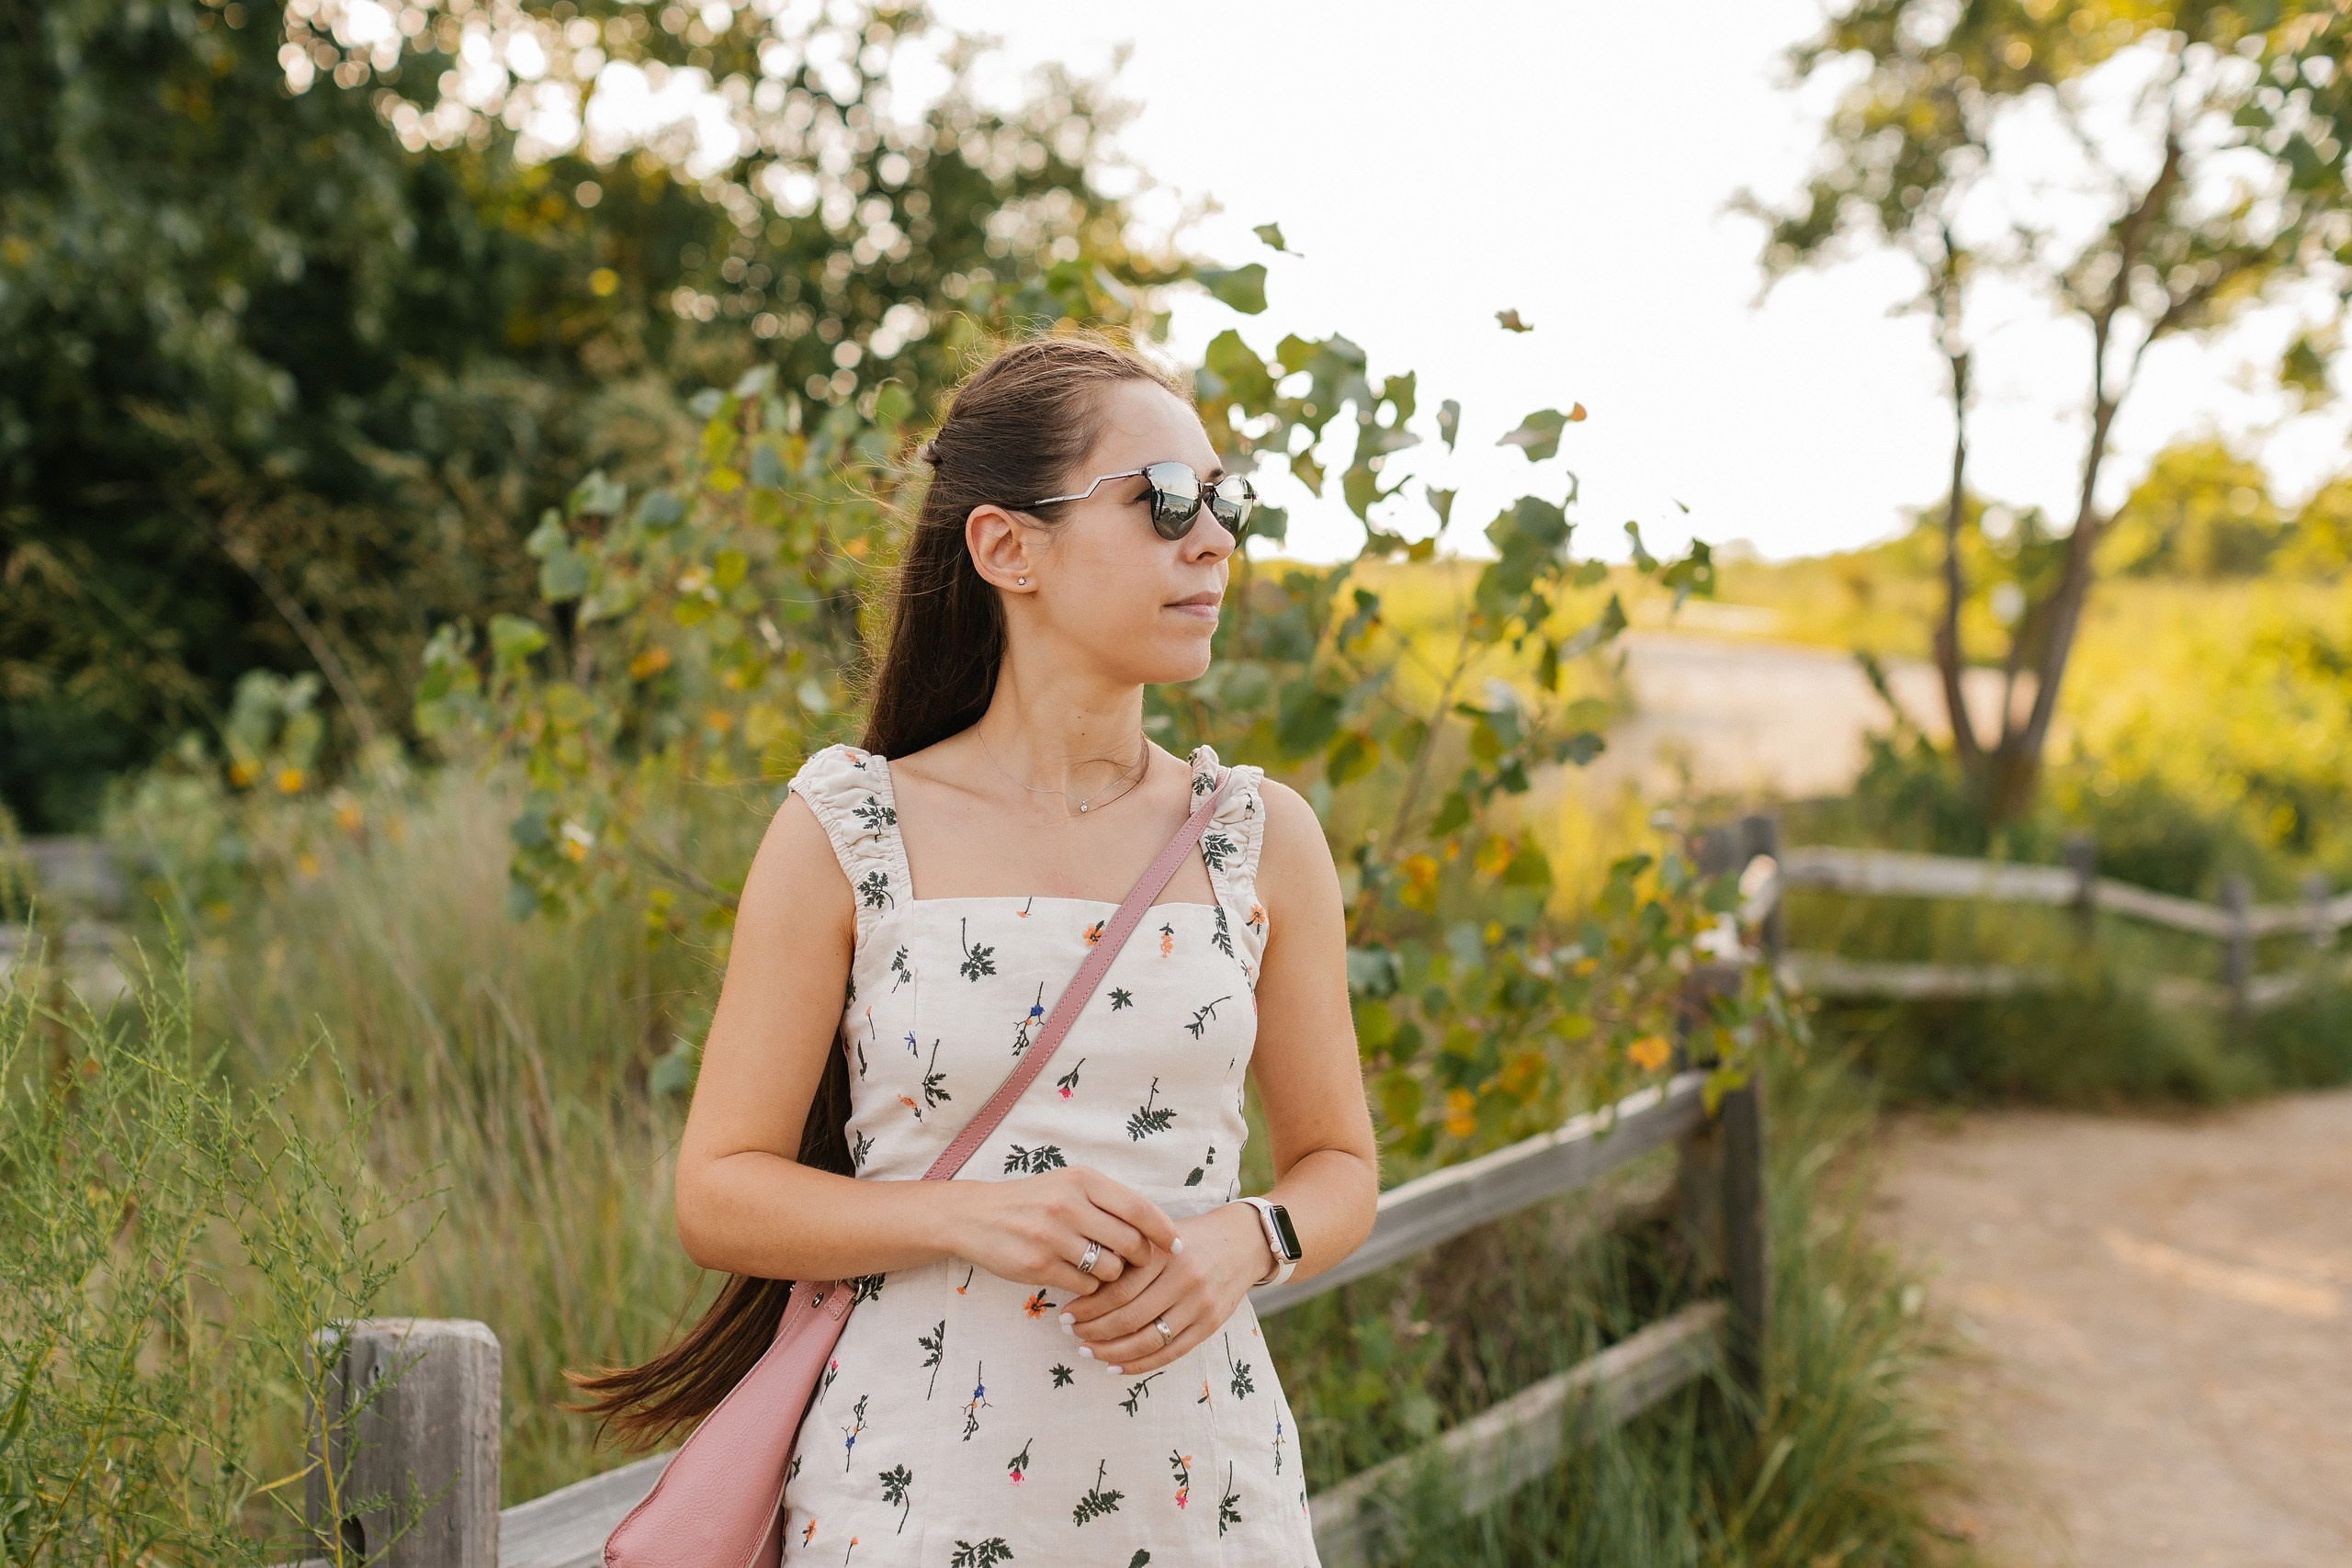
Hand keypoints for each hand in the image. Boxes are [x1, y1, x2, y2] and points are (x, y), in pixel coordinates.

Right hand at [945, 1166, 1179, 1296]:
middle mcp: (1069, 1204)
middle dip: (1141, 1259)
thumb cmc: (1032, 1201)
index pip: (1139, 1207)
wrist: (975, 1216)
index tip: (1178, 1245)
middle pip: (1130, 1243)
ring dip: (1113, 1275)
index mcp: (1083, 1180)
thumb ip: (1107, 1201)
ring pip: (1110, 1269)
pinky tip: (1077, 1277)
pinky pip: (1085, 1285)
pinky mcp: (1038, 1265)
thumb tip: (1154, 1230)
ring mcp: (1053, 1236)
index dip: (1164, 1230)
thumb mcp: (1068, 1185)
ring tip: (1100, 1268)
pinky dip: (1089, 1286)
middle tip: (1137, 1264)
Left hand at [1059, 1201, 1272, 1375]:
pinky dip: (1139, 1364)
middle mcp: (1184, 1279)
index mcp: (1164, 1253)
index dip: (1088, 1307)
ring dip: (1112, 1352)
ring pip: (1148, 1340)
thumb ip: (1128, 1256)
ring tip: (1088, 1350)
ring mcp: (1200, 1305)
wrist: (1242, 1243)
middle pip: (1130, 1318)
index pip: (1118, 1289)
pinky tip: (1115, 1366)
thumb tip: (1081, 1282)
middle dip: (1094, 1331)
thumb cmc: (1189, 1238)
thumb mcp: (1158, 1235)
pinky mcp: (1210, 1325)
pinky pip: (1170, 1354)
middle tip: (1071, 1333)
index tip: (1066, 1313)